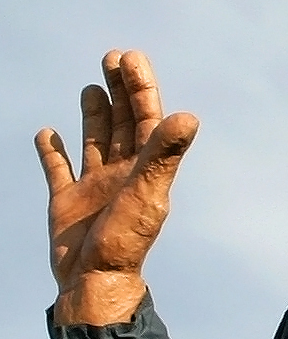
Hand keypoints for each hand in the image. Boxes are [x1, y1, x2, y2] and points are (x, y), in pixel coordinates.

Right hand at [35, 51, 199, 326]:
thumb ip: (164, 154)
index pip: (146, 117)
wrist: (94, 281)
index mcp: (144, 167)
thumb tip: (188, 116)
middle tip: (112, 57)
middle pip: (123, 122)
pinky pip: (58, 171)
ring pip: (95, 141)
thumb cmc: (125, 240)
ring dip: (95, 115)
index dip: (140, 87)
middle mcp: (121, 172)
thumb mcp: (147, 192)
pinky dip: (53, 152)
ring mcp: (93, 187)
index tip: (130, 57)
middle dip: (119, 90)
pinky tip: (48, 134)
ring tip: (91, 88)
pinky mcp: (67, 203)